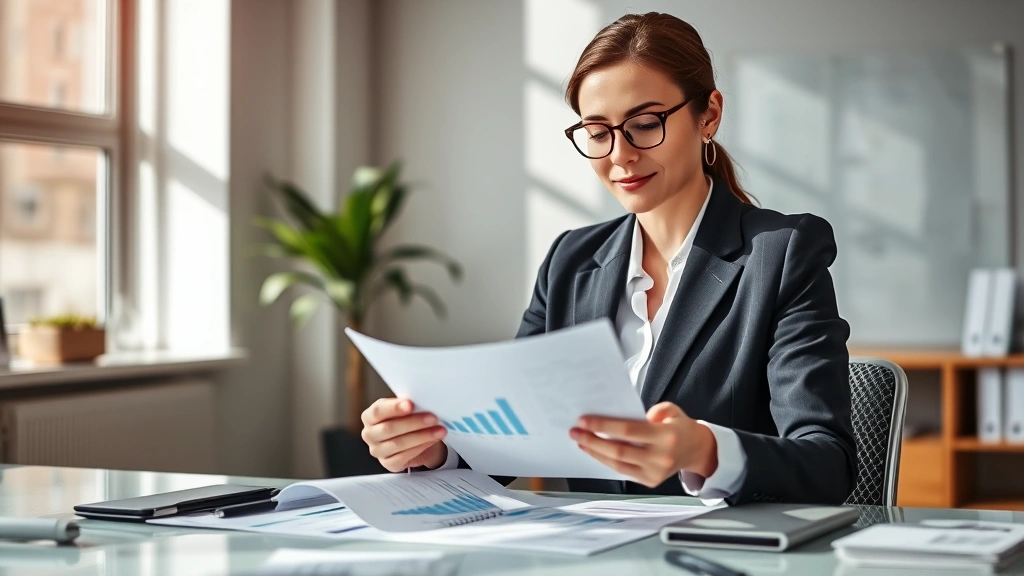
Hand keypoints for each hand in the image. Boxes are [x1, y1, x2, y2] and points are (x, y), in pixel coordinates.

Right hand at [361, 398, 447, 471]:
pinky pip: (405, 456)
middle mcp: (369, 434)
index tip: (410, 404)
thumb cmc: (406, 420)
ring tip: (439, 430)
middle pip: (389, 428)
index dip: (394, 407)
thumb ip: (407, 405)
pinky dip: (421, 447)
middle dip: (413, 422)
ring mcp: (377, 451)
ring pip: (399, 443)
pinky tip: (432, 440)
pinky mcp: (388, 463)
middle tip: (432, 418)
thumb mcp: (404, 409)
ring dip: (422, 436)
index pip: (378, 411)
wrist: (411, 440)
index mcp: (370, 416)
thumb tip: (422, 400)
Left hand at [570, 402, 717, 487]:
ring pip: (617, 464)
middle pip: (619, 450)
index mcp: (666, 437)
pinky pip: (622, 471)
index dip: (603, 426)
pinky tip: (595, 451)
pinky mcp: (650, 481)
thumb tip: (625, 417)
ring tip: (581, 441)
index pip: (628, 430)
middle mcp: (660, 457)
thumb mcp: (672, 410)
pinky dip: (606, 461)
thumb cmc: (680, 428)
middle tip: (575, 431)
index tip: (584, 420)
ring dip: (595, 452)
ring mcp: (655, 473)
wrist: (697, 450)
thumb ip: (653, 410)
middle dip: (593, 440)